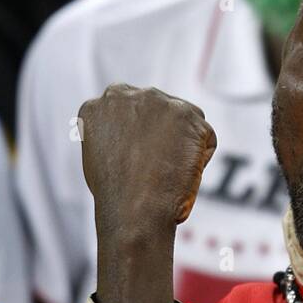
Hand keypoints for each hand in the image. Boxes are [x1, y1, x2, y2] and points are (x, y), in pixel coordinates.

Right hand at [79, 83, 216, 238]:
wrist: (134, 206)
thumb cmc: (116, 193)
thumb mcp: (97, 155)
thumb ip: (114, 134)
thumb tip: (132, 137)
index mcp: (101, 105)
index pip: (131, 109)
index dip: (141, 135)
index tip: (142, 154)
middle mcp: (127, 95)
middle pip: (158, 110)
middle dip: (163, 133)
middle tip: (158, 166)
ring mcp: (158, 102)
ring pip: (184, 121)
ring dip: (183, 144)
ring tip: (167, 172)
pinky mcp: (188, 114)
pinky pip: (205, 137)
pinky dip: (201, 158)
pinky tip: (182, 174)